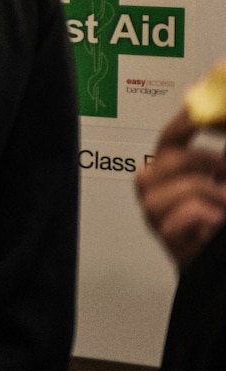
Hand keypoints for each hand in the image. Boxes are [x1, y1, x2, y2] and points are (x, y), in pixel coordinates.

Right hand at [136, 108, 225, 267]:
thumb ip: (219, 160)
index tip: (202, 113)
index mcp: (166, 168)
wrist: (211, 257)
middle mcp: (152, 184)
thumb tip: (220, 123)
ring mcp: (154, 208)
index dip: (184, 122)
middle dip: (208, 161)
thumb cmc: (215, 218)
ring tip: (225, 205)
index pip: (170, 137)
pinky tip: (214, 224)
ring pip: (187, 186)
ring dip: (216, 194)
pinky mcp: (164, 233)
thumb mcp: (219, 180)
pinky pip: (192, 213)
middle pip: (172, 157)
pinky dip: (211, 217)